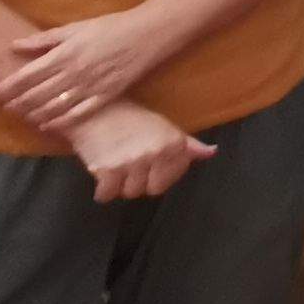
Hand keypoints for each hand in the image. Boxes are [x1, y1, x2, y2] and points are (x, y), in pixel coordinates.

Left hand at [0, 10, 166, 131]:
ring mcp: (90, 86)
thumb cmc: (110, 27)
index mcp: (64, 54)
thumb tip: (15, 45)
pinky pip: (78, 114)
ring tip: (22, 116)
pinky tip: (48, 124)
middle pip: (36, 94)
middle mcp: (74, 73)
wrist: (147, 34)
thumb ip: (44, 40)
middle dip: (16, 103)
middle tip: (4, 108)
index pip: (27, 76)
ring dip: (34, 114)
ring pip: (54, 107)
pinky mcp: (106, 96)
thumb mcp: (75, 28)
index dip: (7, 87)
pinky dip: (60, 121)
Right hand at [65, 101, 207, 202]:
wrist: (91, 108)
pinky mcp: (107, 170)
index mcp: (174, 144)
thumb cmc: (129, 117)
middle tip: (129, 166)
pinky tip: (101, 174)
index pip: (170, 180)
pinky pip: (106, 195)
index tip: (147, 166)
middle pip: (151, 190)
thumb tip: (211, 152)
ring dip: (120, 185)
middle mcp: (156, 154)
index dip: (157, 176)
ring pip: (129, 193)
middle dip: (139, 182)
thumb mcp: (163, 126)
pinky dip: (102, 190)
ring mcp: (132, 163)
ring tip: (114, 165)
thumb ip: (188, 144)